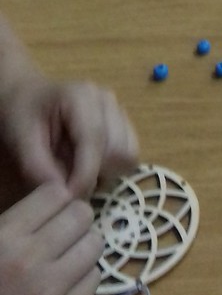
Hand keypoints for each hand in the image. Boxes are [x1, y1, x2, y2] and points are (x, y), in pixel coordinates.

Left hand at [0, 77, 137, 198]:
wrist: (28, 99)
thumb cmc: (22, 116)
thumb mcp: (20, 140)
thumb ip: (38, 167)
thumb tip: (65, 194)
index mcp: (81, 97)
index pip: (96, 141)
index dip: (85, 175)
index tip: (68, 197)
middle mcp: (107, 100)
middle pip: (120, 151)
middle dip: (97, 173)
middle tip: (70, 180)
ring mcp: (118, 109)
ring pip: (129, 155)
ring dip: (106, 172)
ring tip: (77, 170)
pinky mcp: (123, 122)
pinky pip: (129, 154)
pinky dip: (112, 167)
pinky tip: (87, 163)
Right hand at [0, 183, 102, 294]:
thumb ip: (19, 222)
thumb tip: (56, 196)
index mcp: (5, 236)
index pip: (56, 194)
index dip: (57, 201)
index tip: (52, 213)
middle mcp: (28, 258)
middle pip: (82, 214)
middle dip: (76, 221)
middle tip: (65, 234)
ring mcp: (47, 290)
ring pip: (95, 244)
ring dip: (84, 247)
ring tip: (69, 256)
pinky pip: (94, 279)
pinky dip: (85, 278)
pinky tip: (68, 282)